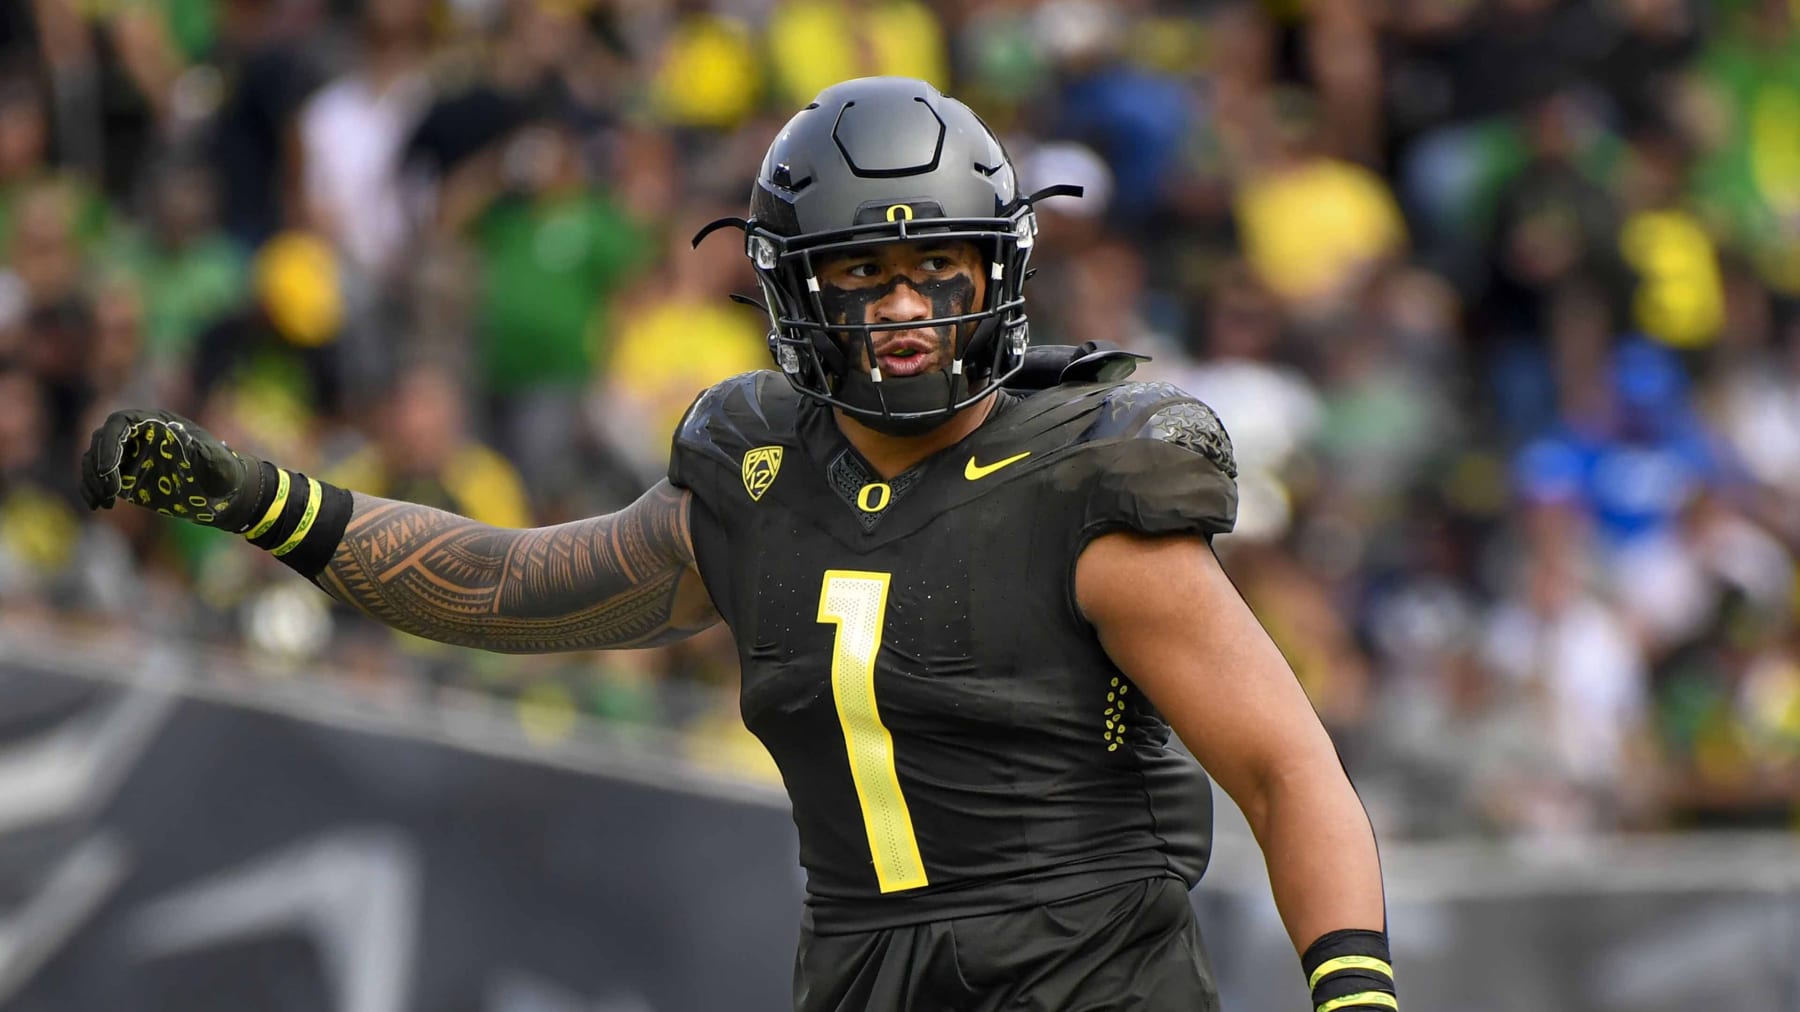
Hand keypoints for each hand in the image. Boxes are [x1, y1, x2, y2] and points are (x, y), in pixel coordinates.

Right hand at [79, 409, 263, 530]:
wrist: (220, 490)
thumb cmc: (223, 471)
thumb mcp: (219, 463)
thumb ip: (206, 452)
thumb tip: (185, 436)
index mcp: (157, 423)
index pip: (120, 423)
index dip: (109, 443)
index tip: (107, 470)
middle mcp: (138, 435)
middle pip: (102, 441)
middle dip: (99, 466)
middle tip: (111, 492)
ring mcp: (129, 454)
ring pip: (94, 459)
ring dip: (92, 480)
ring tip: (105, 502)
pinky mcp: (125, 474)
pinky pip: (97, 477)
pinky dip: (92, 490)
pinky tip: (98, 505)